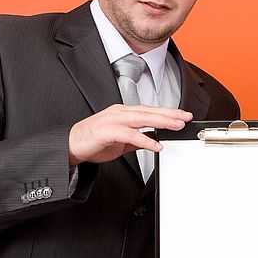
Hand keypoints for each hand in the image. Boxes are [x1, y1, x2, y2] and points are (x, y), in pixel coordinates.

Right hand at [68, 105, 191, 164]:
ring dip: (161, 121)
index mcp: (124, 114)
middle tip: (186, 117)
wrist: (71, 145)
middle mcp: (120, 113)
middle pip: (149, 111)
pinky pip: (129, 135)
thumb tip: (155, 138)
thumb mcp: (121, 141)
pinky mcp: (107, 131)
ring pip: (142, 118)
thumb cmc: (94, 142)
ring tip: (176, 126)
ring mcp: (113, 120)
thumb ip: (138, 139)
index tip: (182, 116)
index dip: (167, 113)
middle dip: (170, 114)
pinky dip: (144, 140)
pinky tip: (156, 145)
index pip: (150, 111)